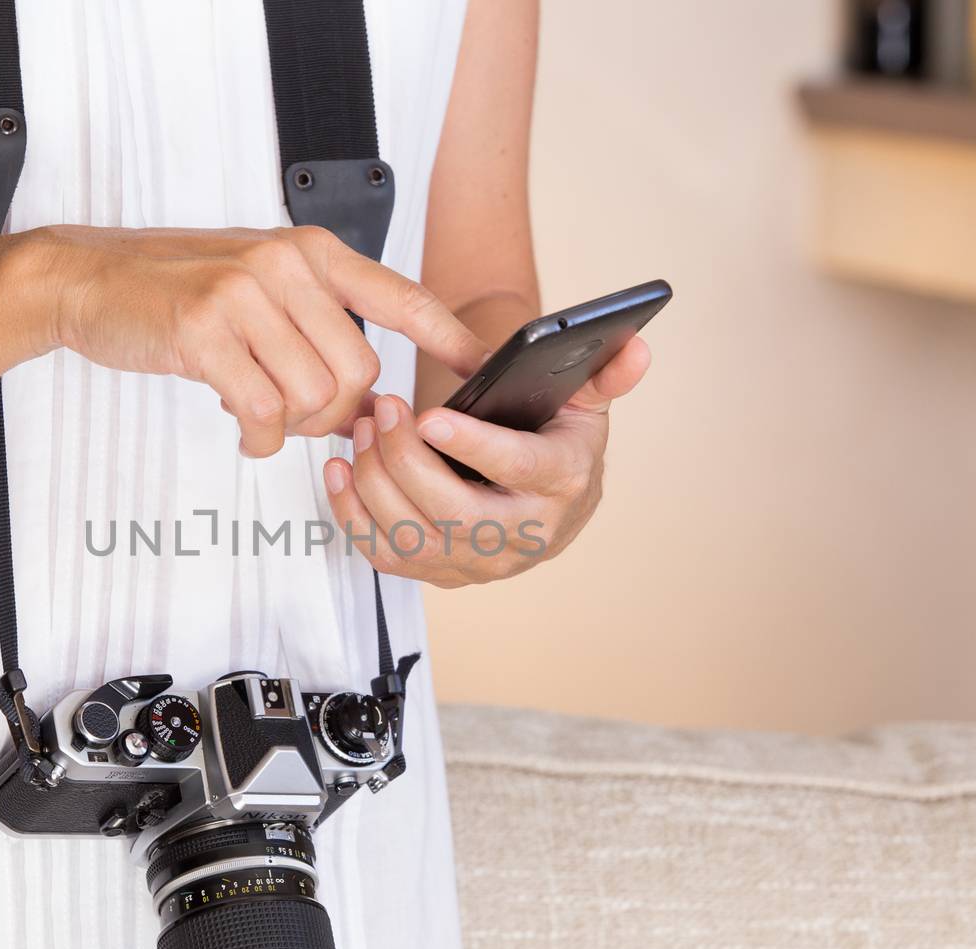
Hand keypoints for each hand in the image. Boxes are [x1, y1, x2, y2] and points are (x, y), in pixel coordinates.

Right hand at [43, 225, 483, 456]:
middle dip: (337, 415)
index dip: (447, 338)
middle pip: (358, 371)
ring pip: (313, 396)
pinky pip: (263, 411)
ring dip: (293, 426)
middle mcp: (286, 264)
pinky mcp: (204, 332)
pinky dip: (259, 436)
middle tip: (302, 417)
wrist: (90, 280)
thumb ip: (316, 327)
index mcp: (311, 251)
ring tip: (262, 414)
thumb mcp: (260, 286)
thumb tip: (369, 404)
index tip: (481, 370)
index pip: (400, 296)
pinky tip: (242, 427)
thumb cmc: (178, 290)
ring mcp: (244, 294)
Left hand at [322, 336, 650, 587]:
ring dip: (375, 480)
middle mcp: (523, 535)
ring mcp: (478, 562)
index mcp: (562, 484)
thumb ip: (605, 374)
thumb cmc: (555, 440)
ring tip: (363, 428)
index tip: (429, 415)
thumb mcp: (584, 404)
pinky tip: (341, 470)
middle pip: (452, 512)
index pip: (516, 469)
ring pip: (413, 535)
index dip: (472, 445)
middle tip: (382, 410)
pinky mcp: (440, 573)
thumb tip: (634, 348)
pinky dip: (353, 514)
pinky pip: (386, 555)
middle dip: (406, 459)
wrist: (547, 501)